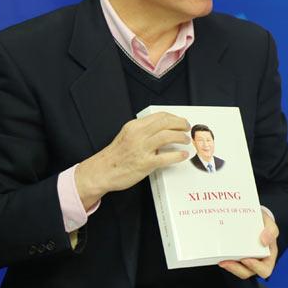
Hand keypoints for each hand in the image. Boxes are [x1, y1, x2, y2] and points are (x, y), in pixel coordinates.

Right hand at [75, 112, 190, 208]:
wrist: (101, 172)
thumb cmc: (115, 156)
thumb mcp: (127, 136)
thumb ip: (142, 131)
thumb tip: (161, 130)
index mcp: (134, 126)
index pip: (159, 116)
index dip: (174, 117)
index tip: (180, 120)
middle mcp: (138, 135)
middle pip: (166, 123)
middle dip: (180, 124)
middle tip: (187, 128)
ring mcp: (141, 149)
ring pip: (168, 136)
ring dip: (181, 137)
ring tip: (186, 140)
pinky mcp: (144, 163)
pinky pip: (166, 157)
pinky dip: (177, 155)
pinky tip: (182, 155)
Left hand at [219, 210, 278, 279]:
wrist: (256, 218)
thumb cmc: (264, 224)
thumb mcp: (271, 224)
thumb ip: (271, 230)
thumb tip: (264, 241)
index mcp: (269, 256)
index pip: (264, 270)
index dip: (255, 267)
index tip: (246, 259)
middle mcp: (257, 262)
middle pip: (247, 272)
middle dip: (237, 269)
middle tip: (228, 261)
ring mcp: (246, 260)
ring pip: (237, 270)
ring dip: (229, 266)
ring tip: (222, 260)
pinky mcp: (236, 257)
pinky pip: (231, 263)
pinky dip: (225, 260)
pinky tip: (219, 255)